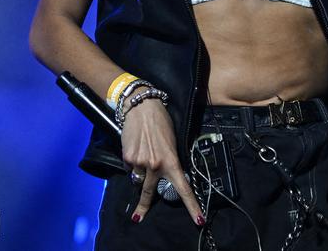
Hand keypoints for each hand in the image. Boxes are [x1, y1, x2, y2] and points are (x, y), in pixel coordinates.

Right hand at [120, 97, 204, 226]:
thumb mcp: (172, 142)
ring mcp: (140, 162)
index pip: (183, 188)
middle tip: (139, 217)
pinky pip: (130, 168)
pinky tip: (135, 148)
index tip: (199, 220)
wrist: (142, 107)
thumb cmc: (161, 122)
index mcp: (172, 161)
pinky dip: (132, 162)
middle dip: (144, 206)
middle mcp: (155, 165)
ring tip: (142, 153)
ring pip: (138, 178)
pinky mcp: (128, 157)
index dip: (192, 205)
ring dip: (139, 172)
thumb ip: (170, 160)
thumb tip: (165, 174)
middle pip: (149, 193)